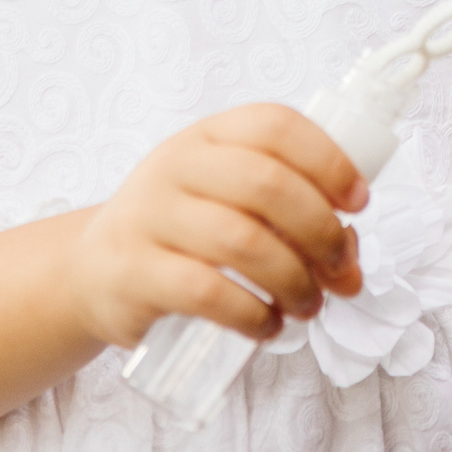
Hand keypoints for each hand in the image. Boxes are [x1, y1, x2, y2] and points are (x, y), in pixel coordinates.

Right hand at [65, 104, 367, 349]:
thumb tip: (352, 273)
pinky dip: (251, 313)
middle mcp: (175, 165)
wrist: (94, 270)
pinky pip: (205, 290)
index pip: (275, 125)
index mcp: (208, 136)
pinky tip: (266, 326)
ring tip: (307, 305)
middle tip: (338, 270)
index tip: (357, 202)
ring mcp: (148, 216)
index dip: (328, 159)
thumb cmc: (183, 235)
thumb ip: (297, 228)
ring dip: (293, 280)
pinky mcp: (132, 272)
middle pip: (266, 183)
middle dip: (320, 231)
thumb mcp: (233, 207)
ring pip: (240, 240)